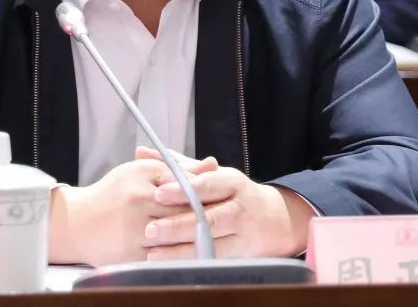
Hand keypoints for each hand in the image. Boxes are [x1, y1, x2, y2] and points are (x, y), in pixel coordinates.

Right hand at [48, 154, 217, 265]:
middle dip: (207, 216)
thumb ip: (178, 167)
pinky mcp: (132, 258)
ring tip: (216, 235)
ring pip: (177, 238)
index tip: (222, 196)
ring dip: (198, 238)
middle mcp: (138, 207)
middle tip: (227, 217)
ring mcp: (135, 235)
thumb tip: (212, 164)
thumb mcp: (141, 171)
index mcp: (142, 181)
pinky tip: (195, 252)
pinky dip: (181, 255)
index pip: (185, 186)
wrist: (77, 223)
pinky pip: (165, 258)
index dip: (206, 193)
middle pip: (183, 213)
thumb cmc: (113, 193)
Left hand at [139, 150, 315, 259]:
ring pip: (211, 243)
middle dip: (178, 225)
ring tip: (153, 252)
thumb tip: (143, 153)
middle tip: (150, 229)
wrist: (275, 220)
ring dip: (181, 249)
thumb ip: (178, 165)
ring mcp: (242, 234)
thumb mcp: (213, 174)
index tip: (159, 193)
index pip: (208, 185)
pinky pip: (214, 260)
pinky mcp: (241, 255)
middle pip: (209, 218)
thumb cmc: (234, 194)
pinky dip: (191, 262)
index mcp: (232, 183)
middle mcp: (240, 208)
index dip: (184, 190)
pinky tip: (170, 264)